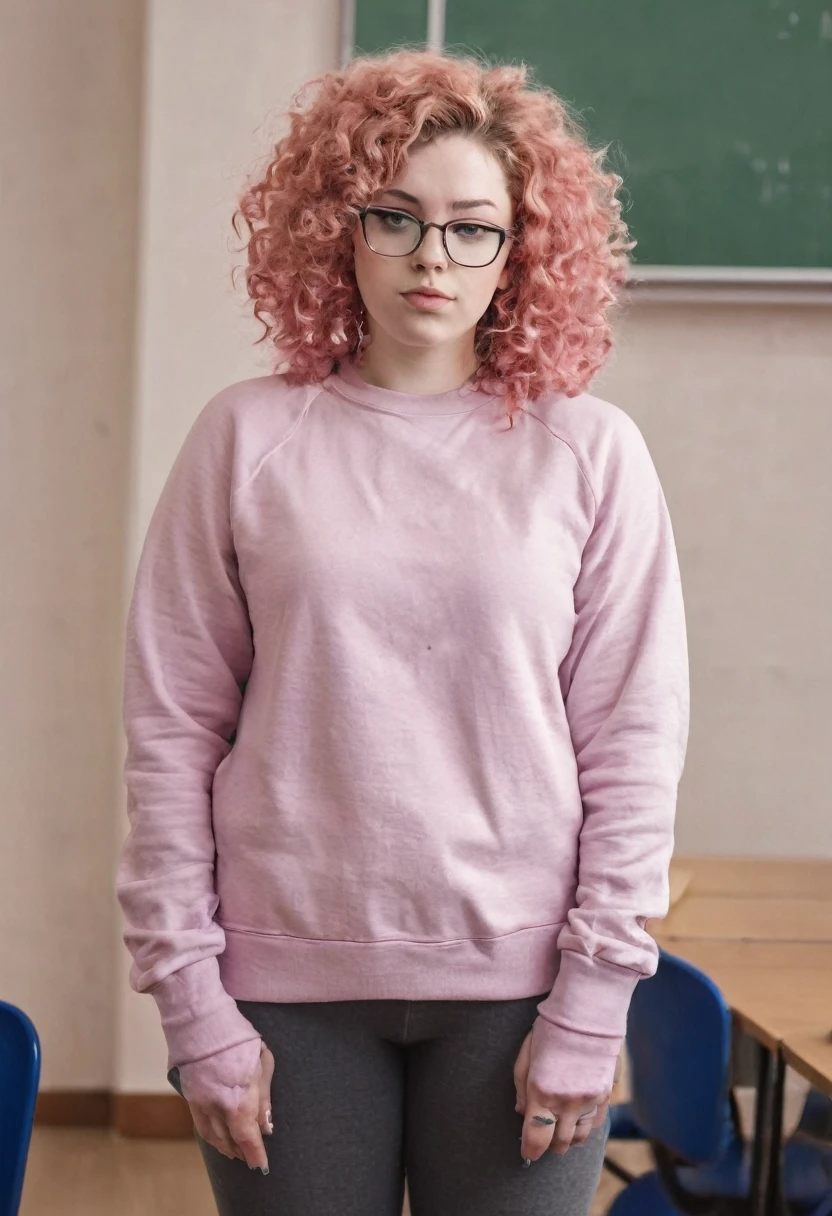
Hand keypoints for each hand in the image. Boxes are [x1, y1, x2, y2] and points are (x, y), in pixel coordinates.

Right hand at [181, 1040, 274, 1170]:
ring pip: (213, 1136)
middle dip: (242, 1151)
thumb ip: (263, 1098)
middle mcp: (216, 1107)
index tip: (262, 1166)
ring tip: (237, 1152)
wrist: (202, 1021)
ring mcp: (200, 1103)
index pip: (247, 1137)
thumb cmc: (238, 1038)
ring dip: (226, 1147)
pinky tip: (220, 1138)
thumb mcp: (262, 1062)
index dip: (255, 1154)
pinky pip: (201, 1125)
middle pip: (230, 1140)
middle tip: (253, 1158)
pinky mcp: (189, 1097)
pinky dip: (212, 1136)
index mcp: (237, 1099)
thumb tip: (265, 1126)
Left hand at [513, 1030, 620, 1163]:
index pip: (536, 1137)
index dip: (530, 1150)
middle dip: (547, 1145)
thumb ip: (521, 1087)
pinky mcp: (605, 1095)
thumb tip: (521, 1111)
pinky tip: (576, 1122)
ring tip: (558, 1130)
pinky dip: (584, 1129)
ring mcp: (589, 1100)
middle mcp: (567, 1101)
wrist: (587, 1011)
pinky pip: (594, 1125)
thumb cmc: (551, 1029)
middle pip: (558, 1143)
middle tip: (541, 1138)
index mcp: (543, 1091)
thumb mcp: (526, 1054)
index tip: (527, 1153)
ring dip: (567, 1139)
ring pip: (579, 1138)